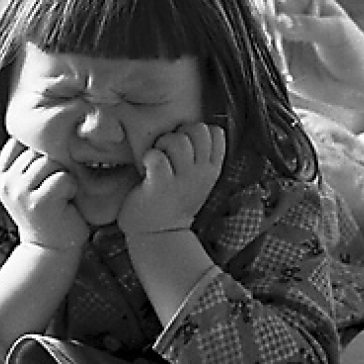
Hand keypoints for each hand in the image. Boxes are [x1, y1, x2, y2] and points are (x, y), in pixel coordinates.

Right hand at [0, 137, 89, 250]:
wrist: (51, 249)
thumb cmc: (49, 209)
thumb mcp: (31, 181)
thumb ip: (30, 157)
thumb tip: (50, 117)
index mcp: (1, 172)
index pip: (23, 140)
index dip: (42, 149)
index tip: (48, 171)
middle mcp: (6, 181)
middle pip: (39, 149)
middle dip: (56, 163)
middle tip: (56, 187)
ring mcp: (19, 191)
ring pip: (51, 161)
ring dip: (64, 176)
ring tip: (60, 195)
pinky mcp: (37, 202)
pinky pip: (62, 177)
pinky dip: (70, 188)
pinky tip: (65, 203)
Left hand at [117, 123, 225, 238]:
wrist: (159, 235)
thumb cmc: (175, 200)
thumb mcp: (198, 180)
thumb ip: (200, 156)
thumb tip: (192, 127)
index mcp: (211, 168)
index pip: (216, 132)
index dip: (199, 131)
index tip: (187, 145)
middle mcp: (201, 173)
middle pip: (198, 129)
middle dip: (181, 133)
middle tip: (169, 151)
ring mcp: (181, 180)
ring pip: (178, 140)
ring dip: (162, 144)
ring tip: (157, 160)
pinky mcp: (159, 186)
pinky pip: (157, 157)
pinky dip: (149, 157)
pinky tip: (146, 168)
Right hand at [238, 0, 363, 108]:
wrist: (362, 86)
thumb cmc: (356, 50)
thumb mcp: (337, 32)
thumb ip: (307, 26)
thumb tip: (278, 21)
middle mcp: (286, 13)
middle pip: (255, 0)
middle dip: (250, 8)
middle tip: (263, 21)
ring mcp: (279, 37)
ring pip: (252, 29)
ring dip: (254, 36)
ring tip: (274, 47)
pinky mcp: (276, 62)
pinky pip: (258, 57)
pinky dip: (258, 59)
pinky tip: (278, 66)